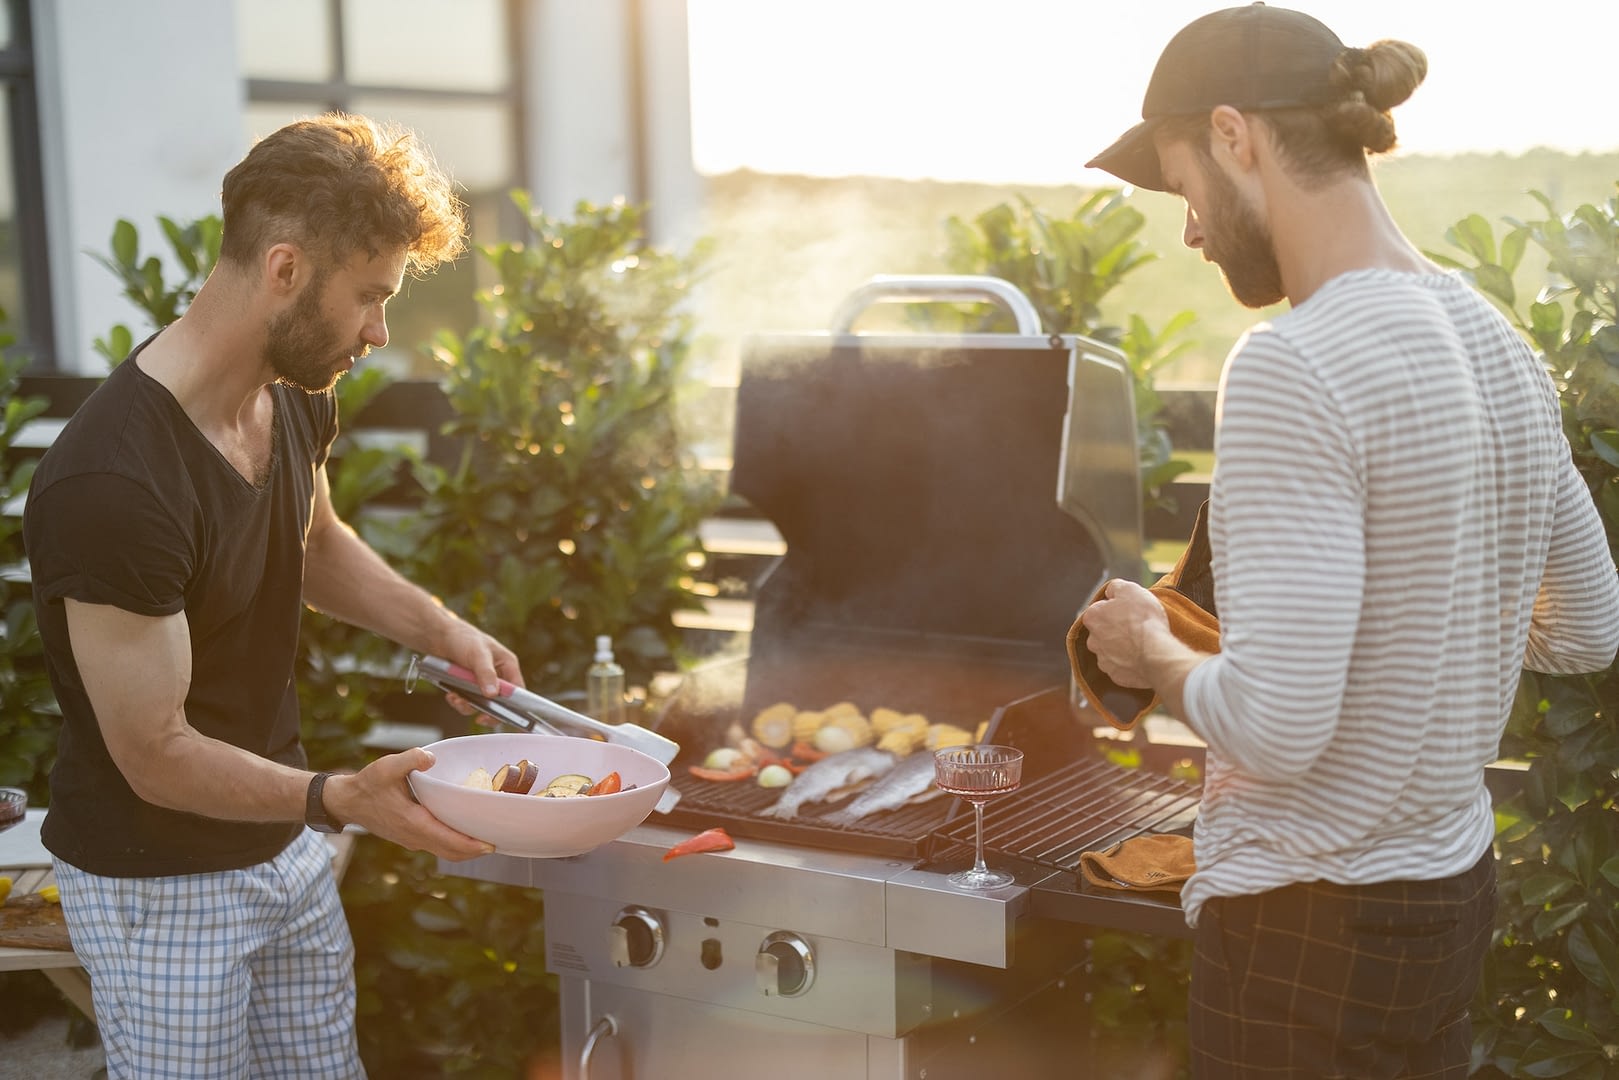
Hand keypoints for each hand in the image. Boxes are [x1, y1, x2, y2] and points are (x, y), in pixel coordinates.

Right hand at [323, 749, 495, 861]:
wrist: (348, 801)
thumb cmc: (368, 784)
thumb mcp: (387, 767)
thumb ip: (410, 759)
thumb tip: (430, 757)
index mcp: (413, 822)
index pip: (447, 841)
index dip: (470, 845)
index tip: (490, 845)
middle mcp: (414, 836)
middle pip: (451, 852)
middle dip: (475, 851)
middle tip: (498, 842)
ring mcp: (412, 840)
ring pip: (444, 852)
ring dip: (466, 850)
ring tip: (487, 839)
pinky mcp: (411, 837)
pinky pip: (437, 846)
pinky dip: (454, 844)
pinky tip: (464, 832)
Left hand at [437, 621, 524, 719]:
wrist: (438, 636)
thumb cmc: (463, 638)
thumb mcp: (477, 654)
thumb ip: (486, 673)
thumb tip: (493, 693)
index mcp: (507, 665)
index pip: (517, 691)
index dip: (513, 705)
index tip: (502, 716)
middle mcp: (497, 675)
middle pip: (499, 702)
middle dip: (486, 708)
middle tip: (479, 716)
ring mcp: (482, 682)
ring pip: (481, 704)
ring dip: (468, 705)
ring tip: (457, 699)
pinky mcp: (467, 687)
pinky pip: (467, 701)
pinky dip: (459, 701)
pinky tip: (451, 695)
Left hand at [1080, 579, 1170, 688]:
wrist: (1155, 653)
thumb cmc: (1143, 619)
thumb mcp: (1130, 590)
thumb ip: (1116, 587)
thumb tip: (1110, 591)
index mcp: (1092, 617)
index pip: (1100, 609)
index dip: (1116, 609)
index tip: (1130, 610)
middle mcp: (1092, 640)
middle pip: (1104, 631)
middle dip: (1117, 629)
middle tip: (1136, 627)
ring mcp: (1103, 660)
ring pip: (1111, 650)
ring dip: (1123, 647)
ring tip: (1141, 644)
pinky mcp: (1115, 675)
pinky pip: (1121, 667)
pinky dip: (1130, 663)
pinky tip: (1142, 657)